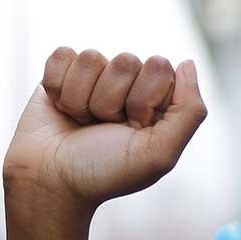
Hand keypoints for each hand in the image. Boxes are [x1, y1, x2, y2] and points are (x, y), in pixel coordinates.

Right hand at [2, 48, 206, 228]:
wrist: (51, 183)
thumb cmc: (105, 173)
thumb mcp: (159, 155)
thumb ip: (189, 112)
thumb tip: (187, 62)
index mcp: (156, 102)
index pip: (159, 68)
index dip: (143, 100)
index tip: (133, 128)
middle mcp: (127, 85)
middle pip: (126, 60)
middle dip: (110, 101)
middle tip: (104, 129)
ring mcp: (95, 77)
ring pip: (92, 58)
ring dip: (82, 100)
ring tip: (82, 124)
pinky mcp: (62, 72)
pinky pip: (63, 56)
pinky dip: (58, 88)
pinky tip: (62, 110)